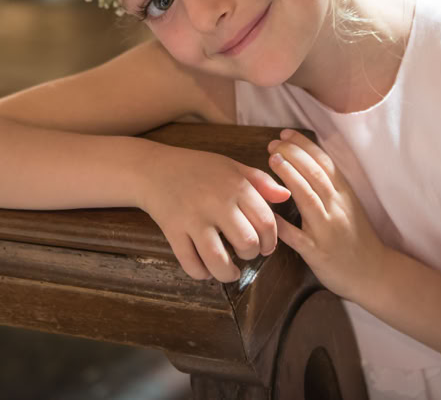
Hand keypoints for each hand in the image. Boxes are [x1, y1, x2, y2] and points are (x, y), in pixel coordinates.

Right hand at [139, 147, 290, 282]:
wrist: (154, 168)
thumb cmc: (198, 167)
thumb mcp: (231, 166)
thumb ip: (260, 181)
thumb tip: (286, 196)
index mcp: (235, 186)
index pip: (266, 222)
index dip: (270, 240)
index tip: (265, 246)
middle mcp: (216, 202)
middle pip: (246, 243)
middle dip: (251, 255)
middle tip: (246, 253)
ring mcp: (193, 218)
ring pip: (218, 259)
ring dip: (228, 272)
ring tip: (230, 270)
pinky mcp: (173, 231)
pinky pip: (190, 263)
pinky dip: (202, 274)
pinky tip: (207, 271)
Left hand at [267, 129, 387, 299]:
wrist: (374, 273)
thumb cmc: (356, 237)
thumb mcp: (349, 205)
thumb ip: (331, 185)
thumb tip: (307, 160)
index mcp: (345, 195)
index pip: (324, 163)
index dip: (305, 146)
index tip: (286, 134)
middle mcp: (337, 208)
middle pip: (315, 175)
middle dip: (293, 155)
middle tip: (274, 144)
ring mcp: (328, 230)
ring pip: (308, 198)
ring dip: (290, 177)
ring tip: (273, 160)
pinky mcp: (318, 252)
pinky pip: (297, 237)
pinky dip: (283, 225)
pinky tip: (268, 212)